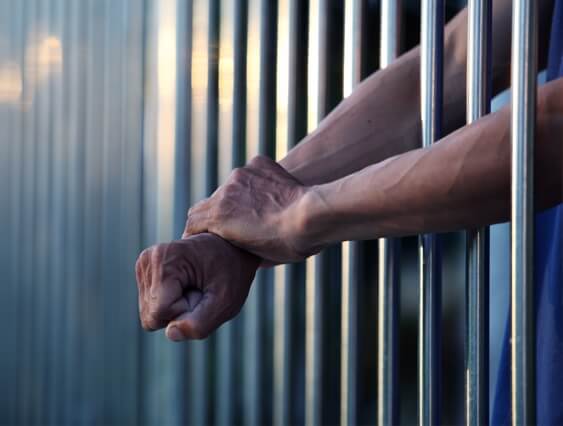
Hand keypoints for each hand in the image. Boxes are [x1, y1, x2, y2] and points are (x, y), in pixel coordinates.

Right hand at [135, 233, 258, 340]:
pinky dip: (171, 303)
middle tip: (201, 290)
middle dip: (179, 312)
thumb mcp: (226, 301)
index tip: (203, 292)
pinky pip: (152, 308)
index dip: (185, 312)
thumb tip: (171, 334)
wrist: (232, 248)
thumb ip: (200, 324)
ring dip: (176, 308)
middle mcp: (148, 259)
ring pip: (150, 314)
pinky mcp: (145, 272)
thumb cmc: (232, 272)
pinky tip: (187, 285)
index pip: (159, 313)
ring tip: (195, 286)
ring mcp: (144, 265)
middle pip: (151, 316)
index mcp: (164, 259)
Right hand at [183, 155, 317, 263]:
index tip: (201, 238)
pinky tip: (272, 194)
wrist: (312, 217)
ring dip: (239, 198)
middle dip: (217, 214)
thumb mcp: (257, 257)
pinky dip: (257, 183)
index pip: (193, 221)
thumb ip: (239, 247)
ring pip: (232, 187)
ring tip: (260, 210)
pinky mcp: (259, 164)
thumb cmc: (287, 244)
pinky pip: (251, 173)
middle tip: (233, 226)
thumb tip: (240, 249)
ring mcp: (241, 174)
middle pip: (210, 203)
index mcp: (217, 217)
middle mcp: (224, 191)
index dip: (195, 231)